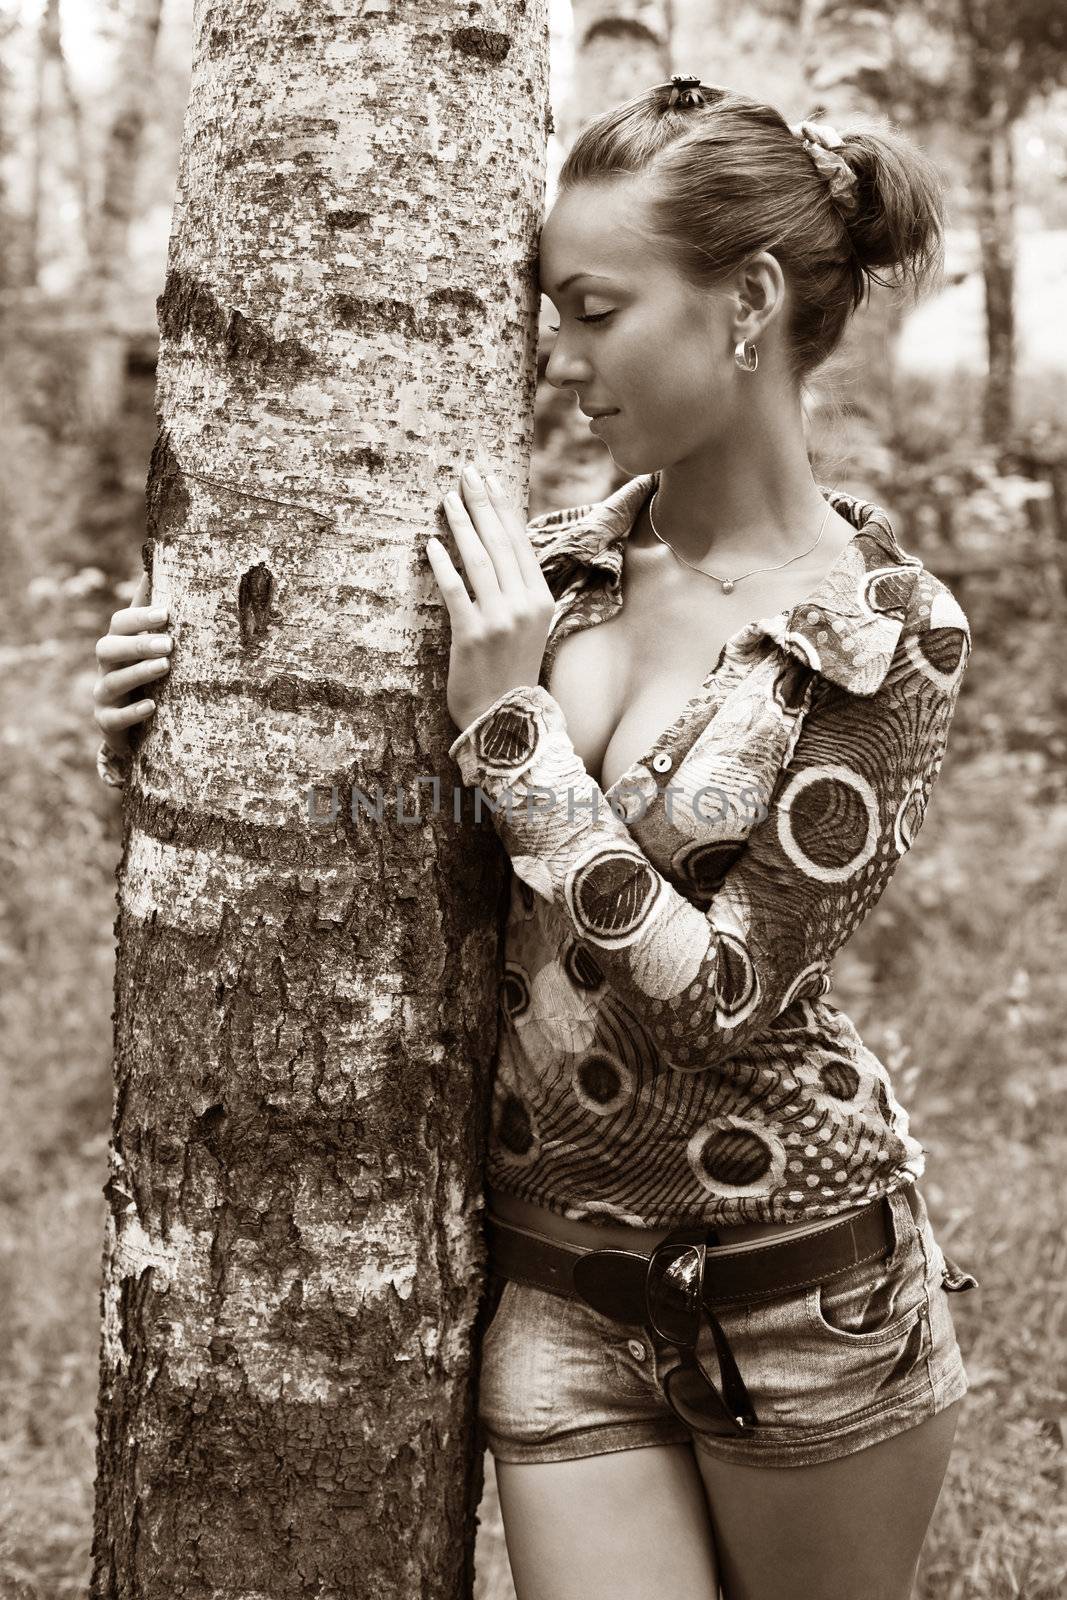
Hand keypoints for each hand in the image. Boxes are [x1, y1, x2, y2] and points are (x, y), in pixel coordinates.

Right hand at [93, 572, 171, 755]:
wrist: (133, 721)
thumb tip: (153, 565)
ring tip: (165, 667)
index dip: (140, 617)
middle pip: (109, 648)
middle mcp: (106, 666)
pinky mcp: (107, 722)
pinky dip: (132, 712)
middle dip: (138, 644)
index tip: (167, 613)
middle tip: (169, 643)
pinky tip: (152, 706)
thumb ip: (149, 610)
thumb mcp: (148, 641)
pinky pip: (114, 718)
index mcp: (118, 642)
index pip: (120, 623)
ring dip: (138, 673)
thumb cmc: (145, 671)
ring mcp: (104, 694)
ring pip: (113, 682)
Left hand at [426, 464, 554, 732]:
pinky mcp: (473, 635)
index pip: (519, 541)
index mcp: (539, 598)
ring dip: (461, 525)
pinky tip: (430, 543)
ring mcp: (499, 619)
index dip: (503, 506)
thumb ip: (518, 590)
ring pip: (478, 560)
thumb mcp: (527, 626)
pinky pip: (455, 591)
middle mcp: (524, 604)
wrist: (505, 719)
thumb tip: (500, 551)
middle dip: (482, 503)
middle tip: (467, 472)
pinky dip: (443, 564)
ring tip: (446, 499)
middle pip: (500, 542)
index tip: (489, 478)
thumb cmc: (510, 671)